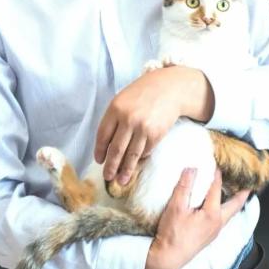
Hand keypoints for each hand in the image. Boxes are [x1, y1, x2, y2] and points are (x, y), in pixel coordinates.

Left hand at [94, 67, 213, 184]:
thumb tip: (107, 146)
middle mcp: (128, 119)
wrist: (169, 89)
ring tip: (121, 180)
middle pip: (115, 149)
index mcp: (115, 108)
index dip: (99, 151)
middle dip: (110, 166)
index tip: (99, 160)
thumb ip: (114, 119)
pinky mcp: (156, 135)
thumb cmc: (143, 94)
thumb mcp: (123, 99)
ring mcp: (143, 128)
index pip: (102, 135)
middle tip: (107, 177)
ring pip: (130, 155)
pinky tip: (136, 163)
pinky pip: (145, 152)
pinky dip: (140, 159)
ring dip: (125, 170)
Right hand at [144, 167, 248, 268]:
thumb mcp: (176, 207)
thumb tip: (192, 169)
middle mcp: (218, 223)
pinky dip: (225, 209)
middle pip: (235, 205)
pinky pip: (223, 219)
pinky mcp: (209, 236)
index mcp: (212, 214)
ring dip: (234, 202)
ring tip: (236, 192)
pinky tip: (219, 206)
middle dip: (242, 193)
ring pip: (230, 213)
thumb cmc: (172, 234)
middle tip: (248, 183)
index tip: (217, 163)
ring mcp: (215, 231)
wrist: (168, 258)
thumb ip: (184, 186)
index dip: (216, 174)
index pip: (216, 188)